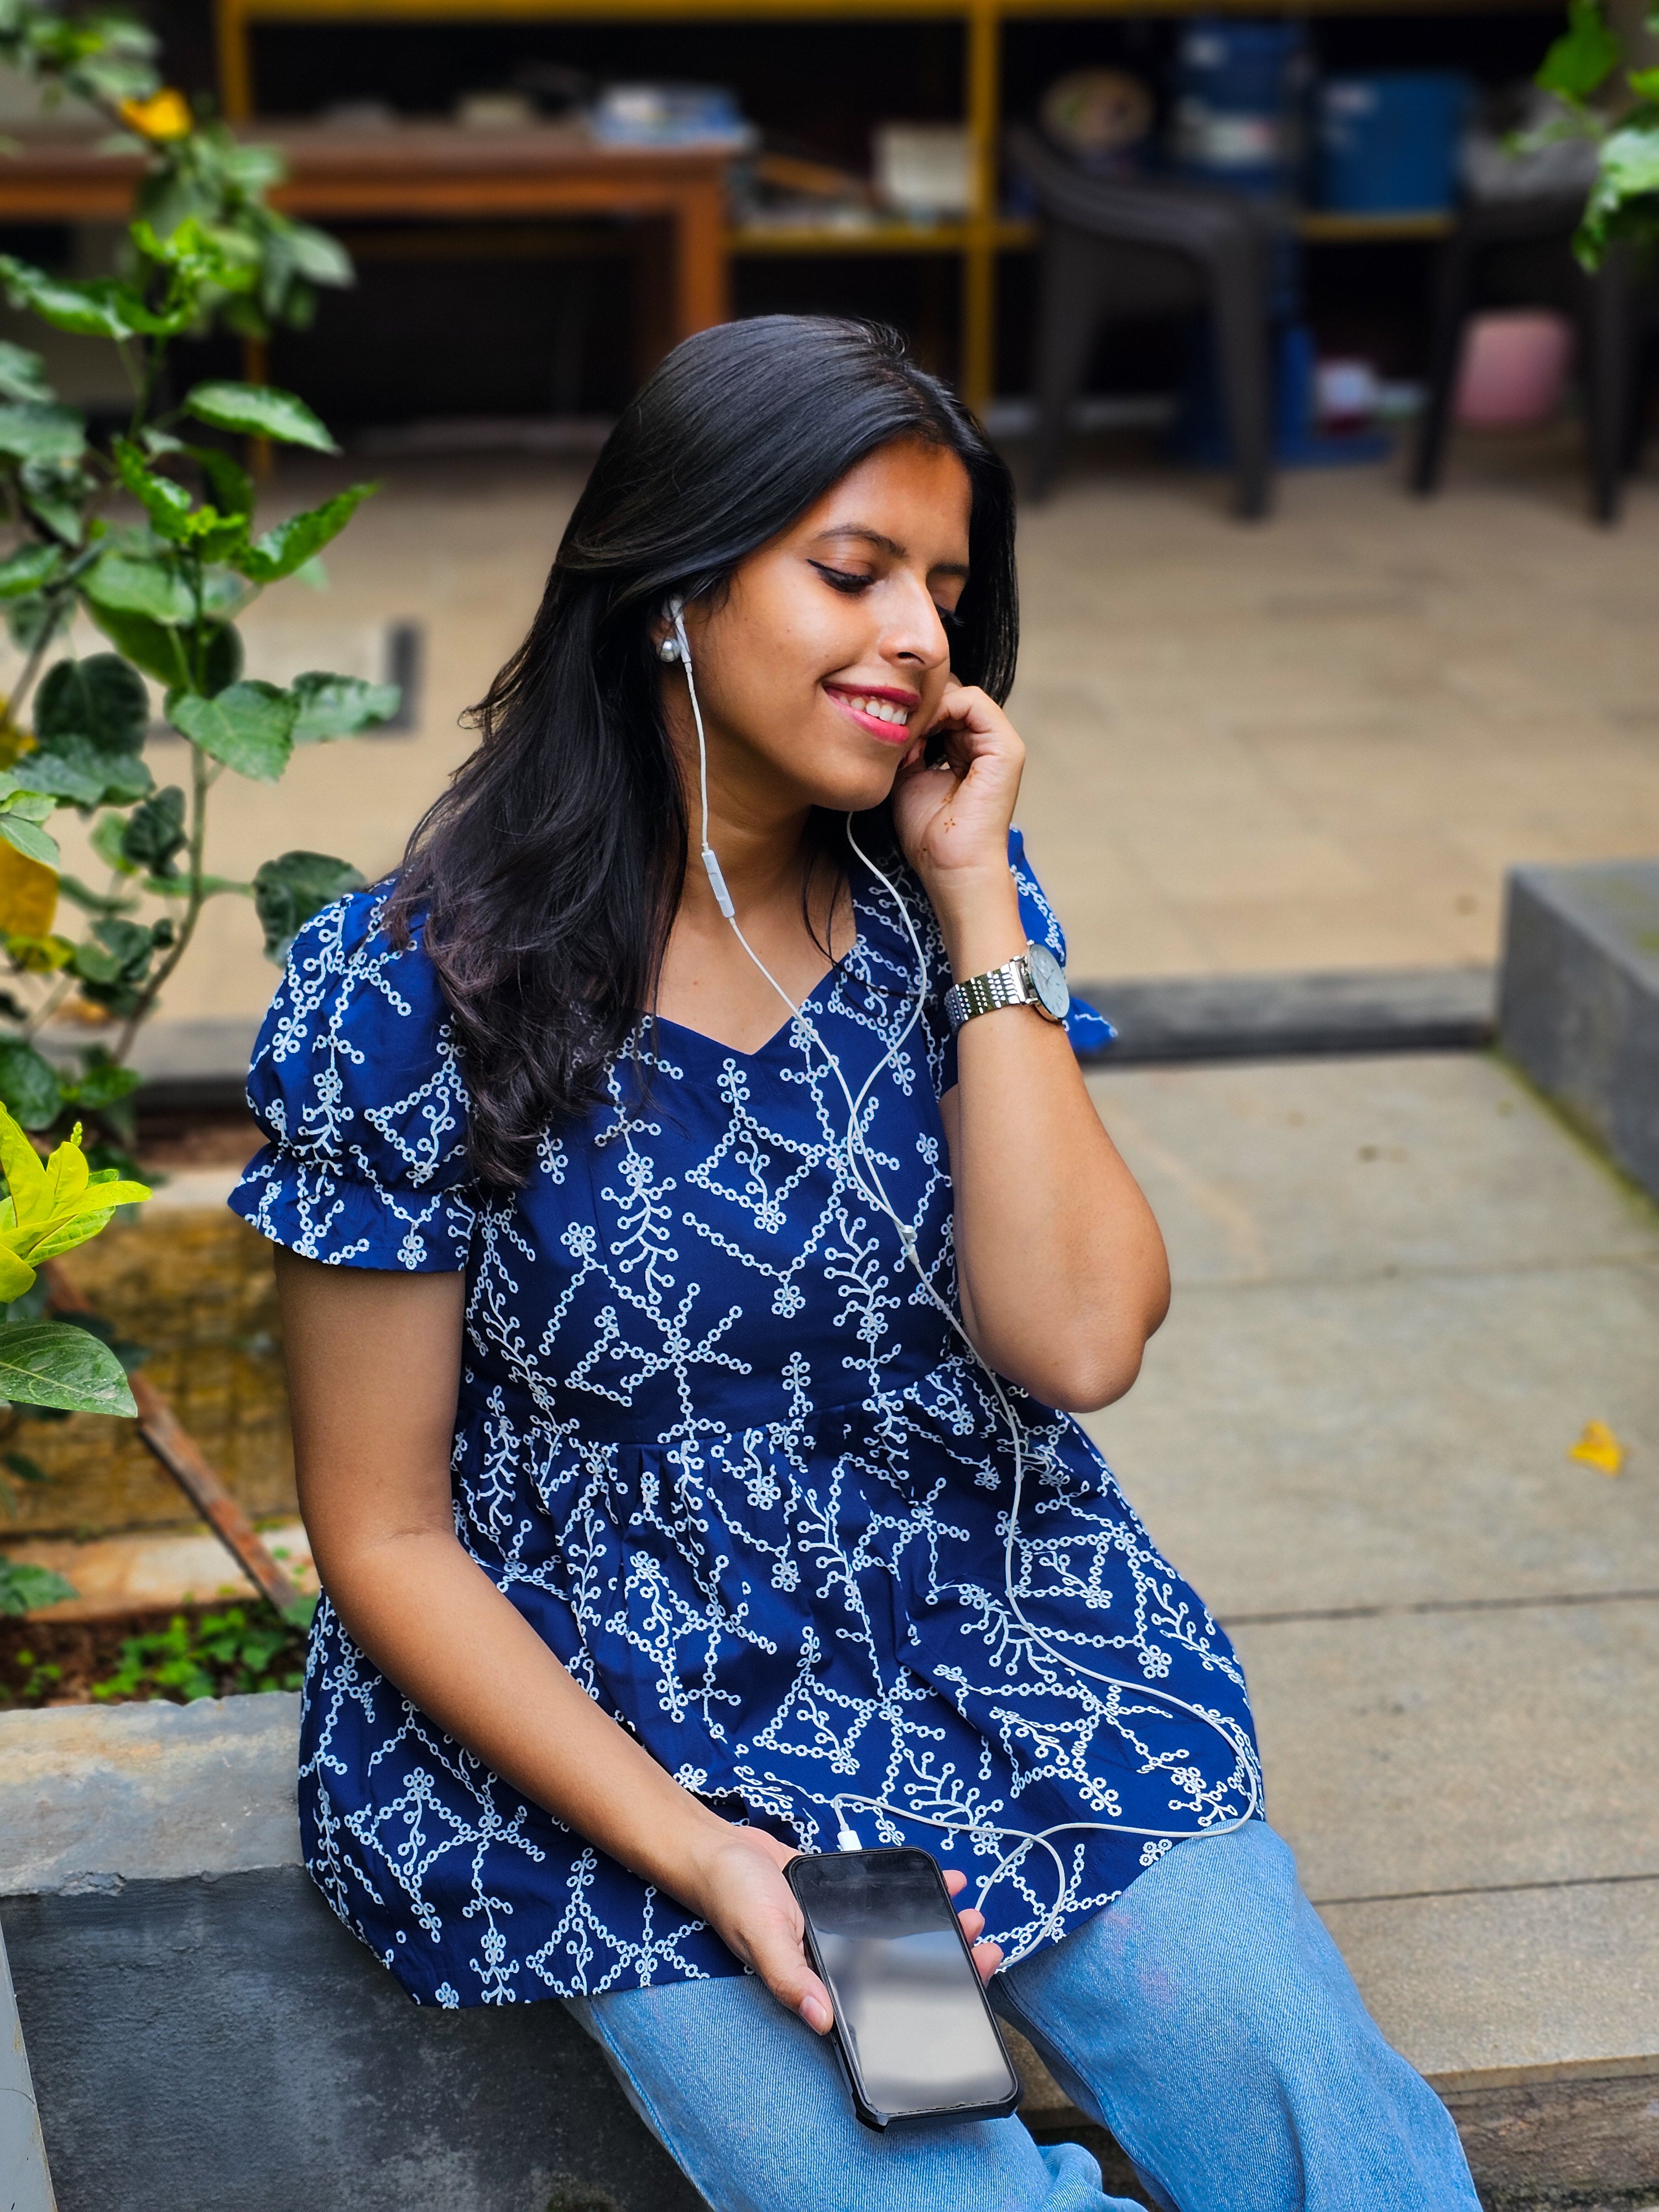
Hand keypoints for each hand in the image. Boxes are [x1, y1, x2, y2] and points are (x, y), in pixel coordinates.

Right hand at [682, 1824, 1002, 2034]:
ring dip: (940, 1923)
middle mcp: (837, 1959)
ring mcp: (842, 1927)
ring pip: (901, 1933)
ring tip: (973, 1914)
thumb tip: (821, 2020)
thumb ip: (790, 1977)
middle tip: (986, 1945)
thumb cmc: (733, 1898)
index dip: (927, 1993)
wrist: (719, 1850)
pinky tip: (947, 1876)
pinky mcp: (842, 1895)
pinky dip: (918, 1888)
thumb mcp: (761, 1937)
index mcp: (821, 1980)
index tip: (970, 1981)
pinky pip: (887, 1896)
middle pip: (902, 1966)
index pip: (883, 1999)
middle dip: (948, 1958)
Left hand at [890, 679, 1023, 906]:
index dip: (913, 711)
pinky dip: (942, 708)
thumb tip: (898, 716)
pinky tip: (923, 732)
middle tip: (895, 731)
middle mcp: (985, 742)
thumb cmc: (929, 833)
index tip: (888, 734)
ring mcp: (999, 743)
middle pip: (948, 694)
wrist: (951, 865)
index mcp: (966, 749)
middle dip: (917, 707)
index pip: (940, 705)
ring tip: (909, 738)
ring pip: (958, 693)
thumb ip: (908, 745)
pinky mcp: (1006, 747)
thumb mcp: (908, 777)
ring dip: (926, 709)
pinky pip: (972, 701)